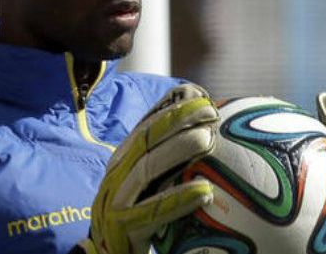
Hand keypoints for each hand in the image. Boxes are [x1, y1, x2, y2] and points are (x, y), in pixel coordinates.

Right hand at [76, 84, 218, 253]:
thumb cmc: (136, 220)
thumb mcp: (150, 188)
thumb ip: (169, 165)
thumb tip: (210, 137)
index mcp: (122, 162)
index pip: (145, 127)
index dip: (172, 109)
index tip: (202, 97)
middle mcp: (116, 176)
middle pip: (144, 140)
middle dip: (176, 119)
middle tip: (210, 111)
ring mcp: (116, 201)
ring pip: (146, 169)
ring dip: (177, 150)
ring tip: (207, 139)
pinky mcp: (122, 227)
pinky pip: (152, 212)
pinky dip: (178, 199)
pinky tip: (206, 192)